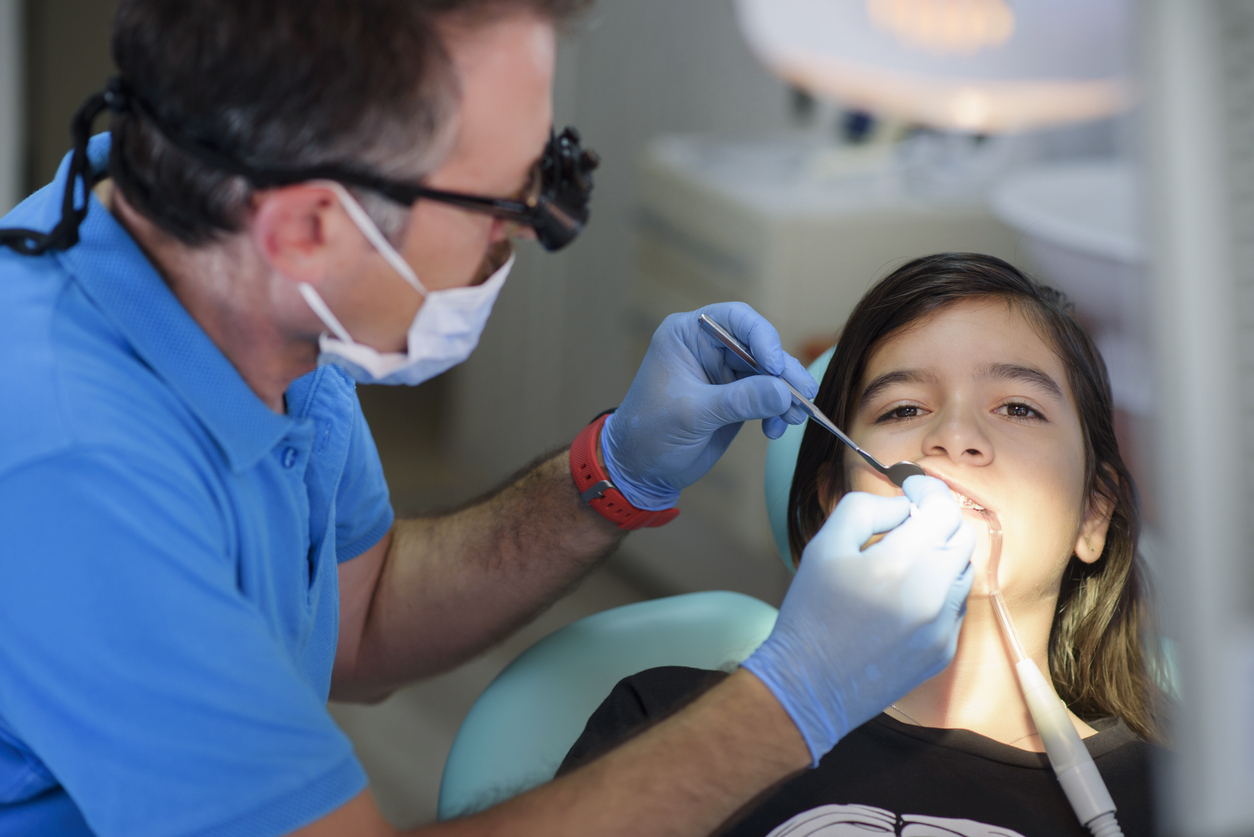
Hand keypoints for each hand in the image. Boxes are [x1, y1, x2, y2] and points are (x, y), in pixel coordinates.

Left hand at [601, 302, 815, 509]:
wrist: (641, 470)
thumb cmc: (650, 434)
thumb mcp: (692, 415)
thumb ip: (738, 401)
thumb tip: (783, 392)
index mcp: (687, 335)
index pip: (734, 319)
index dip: (761, 336)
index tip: (775, 365)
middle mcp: (708, 348)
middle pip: (759, 347)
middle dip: (783, 372)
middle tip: (804, 394)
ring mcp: (724, 374)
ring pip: (769, 374)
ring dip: (786, 395)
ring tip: (796, 417)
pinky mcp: (736, 398)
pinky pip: (768, 397)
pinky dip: (778, 411)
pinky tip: (776, 430)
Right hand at [742, 475, 975, 763]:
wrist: (810, 685)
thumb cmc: (811, 613)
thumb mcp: (824, 546)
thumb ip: (865, 509)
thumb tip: (900, 506)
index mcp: (900, 563)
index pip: (943, 509)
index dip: (928, 490)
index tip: (909, 487)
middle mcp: (932, 594)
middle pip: (961, 535)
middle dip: (935, 521)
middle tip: (902, 524)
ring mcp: (943, 626)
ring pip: (962, 569)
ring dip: (938, 555)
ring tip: (899, 563)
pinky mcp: (944, 650)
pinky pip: (955, 605)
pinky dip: (937, 590)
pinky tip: (901, 598)